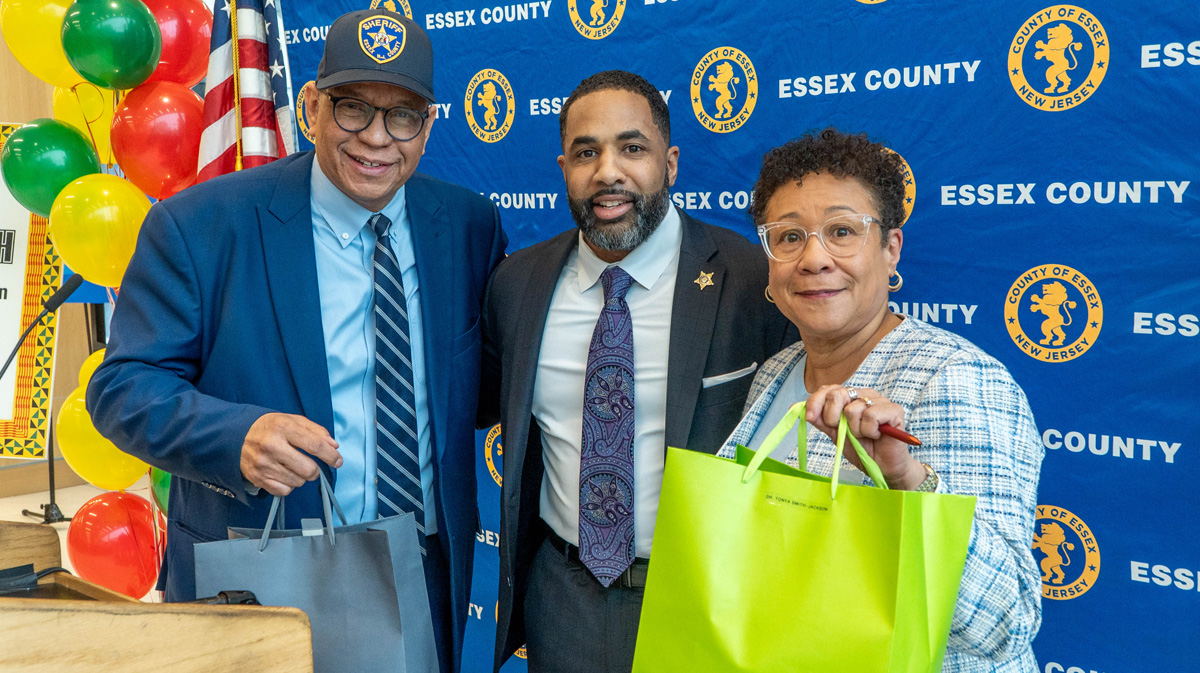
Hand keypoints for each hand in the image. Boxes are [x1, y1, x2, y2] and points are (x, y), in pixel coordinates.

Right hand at [240, 413, 341, 496]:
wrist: (235, 436)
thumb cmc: (269, 428)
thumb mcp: (292, 420)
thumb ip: (316, 431)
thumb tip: (334, 446)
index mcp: (283, 428)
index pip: (314, 445)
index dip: (330, 456)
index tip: (338, 461)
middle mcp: (272, 446)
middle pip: (308, 469)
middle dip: (316, 470)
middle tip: (311, 465)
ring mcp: (263, 464)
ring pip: (298, 482)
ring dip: (301, 477)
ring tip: (292, 466)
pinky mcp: (257, 478)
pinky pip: (284, 491)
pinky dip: (289, 485)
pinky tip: (284, 474)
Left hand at [805, 385, 925, 489]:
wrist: (882, 467)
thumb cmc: (861, 449)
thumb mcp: (835, 434)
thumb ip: (820, 420)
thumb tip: (795, 407)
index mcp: (851, 397)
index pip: (828, 389)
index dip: (816, 401)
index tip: (811, 417)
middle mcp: (865, 394)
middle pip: (838, 394)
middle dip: (833, 417)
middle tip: (844, 431)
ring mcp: (880, 400)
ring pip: (853, 409)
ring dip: (855, 430)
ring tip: (864, 436)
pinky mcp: (894, 410)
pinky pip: (871, 416)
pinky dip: (869, 431)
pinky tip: (876, 435)